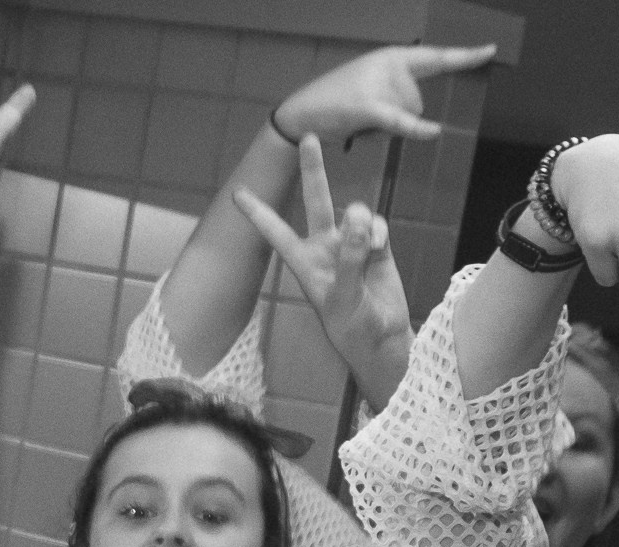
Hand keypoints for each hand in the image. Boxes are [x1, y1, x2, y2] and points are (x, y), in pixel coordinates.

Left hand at [234, 134, 411, 401]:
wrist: (382, 336)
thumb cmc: (351, 325)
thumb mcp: (342, 296)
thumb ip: (349, 256)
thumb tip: (359, 216)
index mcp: (303, 261)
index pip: (275, 231)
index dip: (257, 212)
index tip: (236, 192)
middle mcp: (323, 247)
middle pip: (315, 200)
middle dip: (313, 170)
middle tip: (307, 137)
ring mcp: (350, 243)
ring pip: (355, 212)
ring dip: (363, 223)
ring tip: (370, 249)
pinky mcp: (375, 245)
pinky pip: (377, 224)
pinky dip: (379, 234)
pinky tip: (380, 251)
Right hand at [274, 41, 494, 146]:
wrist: (300, 116)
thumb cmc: (336, 106)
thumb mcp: (371, 90)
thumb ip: (398, 92)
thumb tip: (422, 118)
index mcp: (391, 57)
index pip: (435, 57)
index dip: (464, 56)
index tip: (490, 50)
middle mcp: (388, 63)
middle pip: (418, 102)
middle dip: (398, 118)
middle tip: (365, 117)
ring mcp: (378, 82)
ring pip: (407, 115)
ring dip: (386, 129)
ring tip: (357, 122)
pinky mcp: (367, 105)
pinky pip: (400, 120)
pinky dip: (416, 128)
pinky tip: (434, 131)